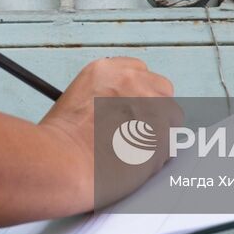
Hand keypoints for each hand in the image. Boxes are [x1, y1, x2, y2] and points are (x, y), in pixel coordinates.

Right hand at [37, 57, 180, 209]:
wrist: (64, 162)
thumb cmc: (61, 142)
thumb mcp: (77, 99)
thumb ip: (107, 97)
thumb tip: (121, 111)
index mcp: (108, 70)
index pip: (140, 72)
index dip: (138, 94)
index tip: (134, 108)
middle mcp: (132, 81)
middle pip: (162, 89)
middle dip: (154, 110)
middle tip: (137, 132)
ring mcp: (151, 105)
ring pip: (172, 117)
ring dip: (159, 132)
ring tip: (133, 151)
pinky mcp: (162, 133)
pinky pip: (170, 145)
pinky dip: (157, 157)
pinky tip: (134, 164)